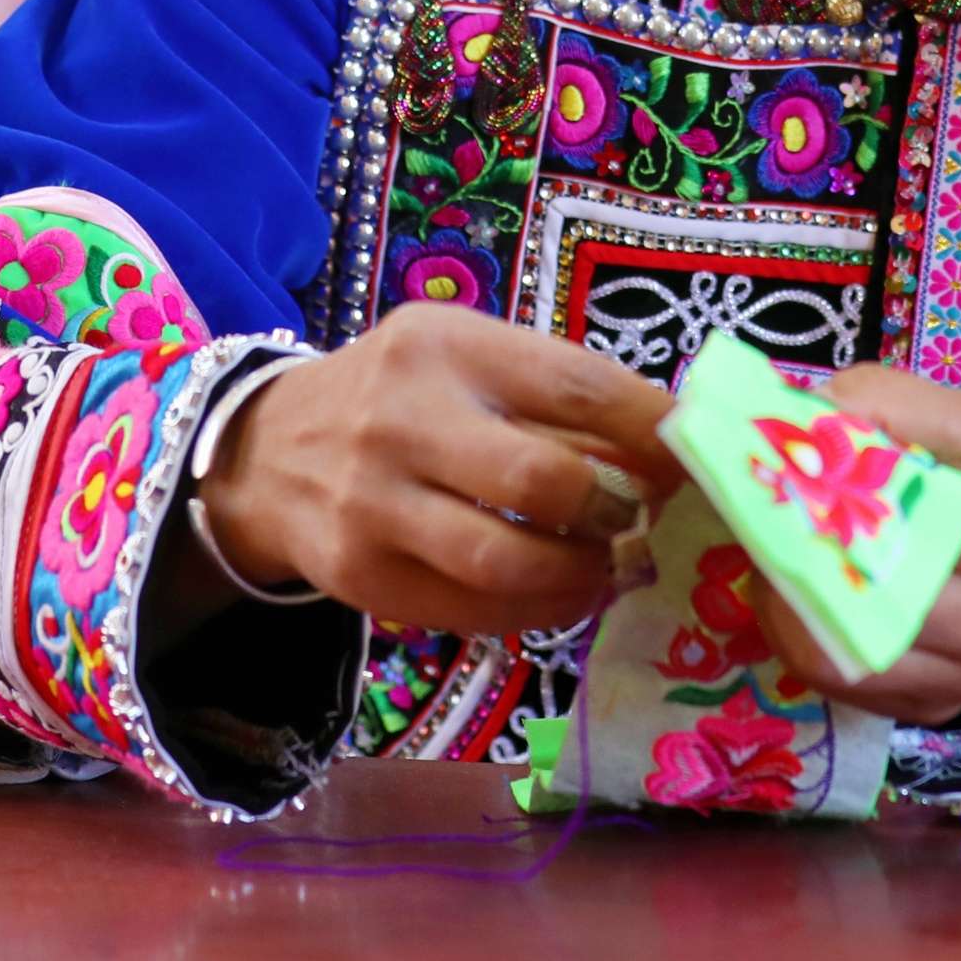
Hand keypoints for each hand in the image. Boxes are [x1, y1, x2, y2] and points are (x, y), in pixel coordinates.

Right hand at [197, 307, 677, 638]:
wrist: (267, 451)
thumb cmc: (403, 396)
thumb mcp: (468, 357)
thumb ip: (556, 393)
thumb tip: (671, 447)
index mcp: (448, 347)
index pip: (574, 385)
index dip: (651, 429)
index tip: (693, 455)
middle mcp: (404, 421)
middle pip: (543, 481)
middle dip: (616, 511)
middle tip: (643, 520)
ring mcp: (376, 506)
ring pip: (508, 564)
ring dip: (583, 577)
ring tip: (613, 568)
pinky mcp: (363, 580)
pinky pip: (472, 613)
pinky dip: (536, 613)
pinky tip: (564, 597)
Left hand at [736, 364, 960, 727]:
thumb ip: (906, 406)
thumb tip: (803, 410)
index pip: (912, 508)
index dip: (831, 479)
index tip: (777, 449)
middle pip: (868, 586)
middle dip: (792, 540)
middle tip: (754, 497)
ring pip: (842, 646)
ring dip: (785, 592)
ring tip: (771, 542)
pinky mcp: (941, 707)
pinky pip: (845, 680)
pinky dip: (807, 632)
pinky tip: (803, 589)